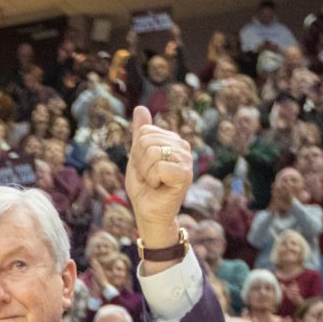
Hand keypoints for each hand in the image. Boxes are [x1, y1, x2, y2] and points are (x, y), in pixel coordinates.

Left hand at [125, 106, 190, 243]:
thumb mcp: (137, 157)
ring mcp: (186, 160)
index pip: (144, 132)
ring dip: (146, 172)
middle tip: (149, 177)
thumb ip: (140, 134)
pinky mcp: (185, 174)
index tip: (144, 167)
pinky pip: (158, 167)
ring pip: (152, 153)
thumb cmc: (144, 188)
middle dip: (139, 162)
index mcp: (172, 140)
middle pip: (146, 141)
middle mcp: (182, 146)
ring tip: (154, 181)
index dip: (136, 152)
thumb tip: (140, 108)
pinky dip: (152, 180)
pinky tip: (160, 187)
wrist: (148, 213)